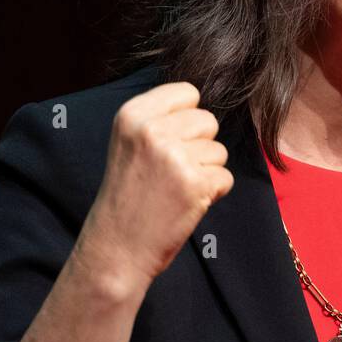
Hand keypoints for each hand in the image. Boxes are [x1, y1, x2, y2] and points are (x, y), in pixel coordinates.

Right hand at [77, 82, 232, 295]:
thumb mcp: (129, 143)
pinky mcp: (195, 184)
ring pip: (219, 151)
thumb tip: (200, 102)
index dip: (187, 118)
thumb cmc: (127, 197)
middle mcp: (152, 131)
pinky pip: (225, 177)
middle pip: (208, 121)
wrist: (115, 249)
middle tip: (171, 172)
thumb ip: (160, 119)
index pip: (187, 92)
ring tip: (174, 189)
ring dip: (205, 172)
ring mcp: (174, 157)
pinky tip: (185, 204)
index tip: (169, 141)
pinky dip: (212, 193)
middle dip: (199, 146)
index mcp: (132, 115)